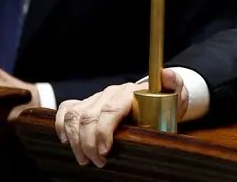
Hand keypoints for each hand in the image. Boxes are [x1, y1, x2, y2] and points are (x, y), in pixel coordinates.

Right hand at [55, 69, 187, 167]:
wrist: (158, 97)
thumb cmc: (166, 100)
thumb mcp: (175, 93)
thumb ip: (173, 84)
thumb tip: (166, 74)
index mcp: (130, 92)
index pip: (110, 110)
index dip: (103, 131)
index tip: (105, 152)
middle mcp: (110, 92)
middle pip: (89, 116)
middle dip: (89, 143)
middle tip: (98, 162)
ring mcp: (97, 97)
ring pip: (75, 115)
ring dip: (75, 140)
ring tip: (85, 159)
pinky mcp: (87, 103)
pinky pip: (67, 109)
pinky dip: (62, 124)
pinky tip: (65, 141)